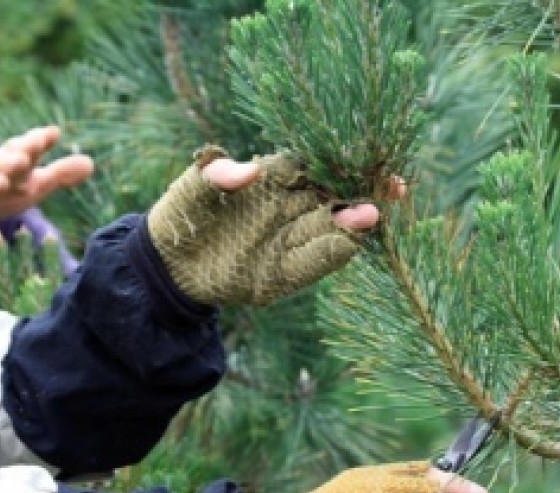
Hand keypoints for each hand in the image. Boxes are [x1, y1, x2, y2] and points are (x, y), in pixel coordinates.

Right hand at [0, 125, 93, 228]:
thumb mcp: (28, 185)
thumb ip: (58, 175)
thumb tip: (90, 163)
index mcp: (9, 165)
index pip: (25, 150)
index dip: (38, 142)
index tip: (53, 132)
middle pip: (9, 155)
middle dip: (25, 146)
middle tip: (41, 138)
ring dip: (3, 164)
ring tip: (21, 158)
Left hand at [147, 146, 402, 306]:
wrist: (167, 268)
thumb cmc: (180, 218)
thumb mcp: (189, 192)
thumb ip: (215, 176)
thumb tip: (248, 170)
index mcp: (273, 179)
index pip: (315, 164)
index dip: (342, 157)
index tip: (366, 152)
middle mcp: (289, 208)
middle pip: (334, 196)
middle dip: (364, 190)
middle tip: (392, 184)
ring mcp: (289, 242)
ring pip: (331, 229)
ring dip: (352, 222)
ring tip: (372, 213)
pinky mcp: (284, 275)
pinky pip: (315, 262)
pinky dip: (334, 252)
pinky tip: (352, 241)